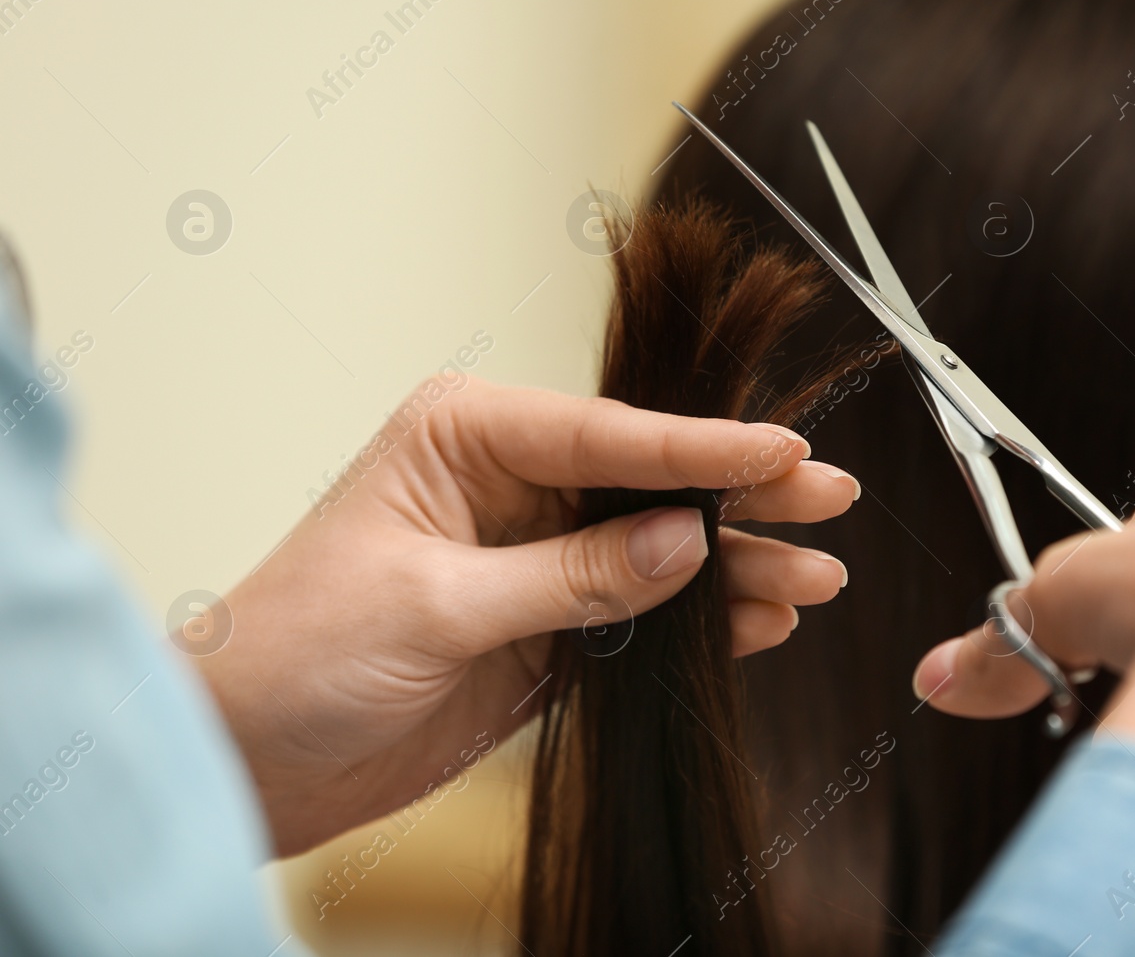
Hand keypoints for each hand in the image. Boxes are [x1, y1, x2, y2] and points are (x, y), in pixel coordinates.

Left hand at [196, 379, 855, 855]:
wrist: (245, 759)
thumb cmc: (295, 654)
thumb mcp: (436, 607)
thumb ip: (570, 576)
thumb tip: (686, 542)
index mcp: (468, 436)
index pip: (609, 435)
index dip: (704, 446)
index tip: (787, 451)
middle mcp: (510, 484)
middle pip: (650, 481)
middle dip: (741, 493)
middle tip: (830, 499)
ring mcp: (535, 556)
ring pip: (658, 550)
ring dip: (736, 566)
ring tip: (815, 579)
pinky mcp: (546, 626)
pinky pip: (641, 614)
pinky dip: (700, 620)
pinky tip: (762, 621)